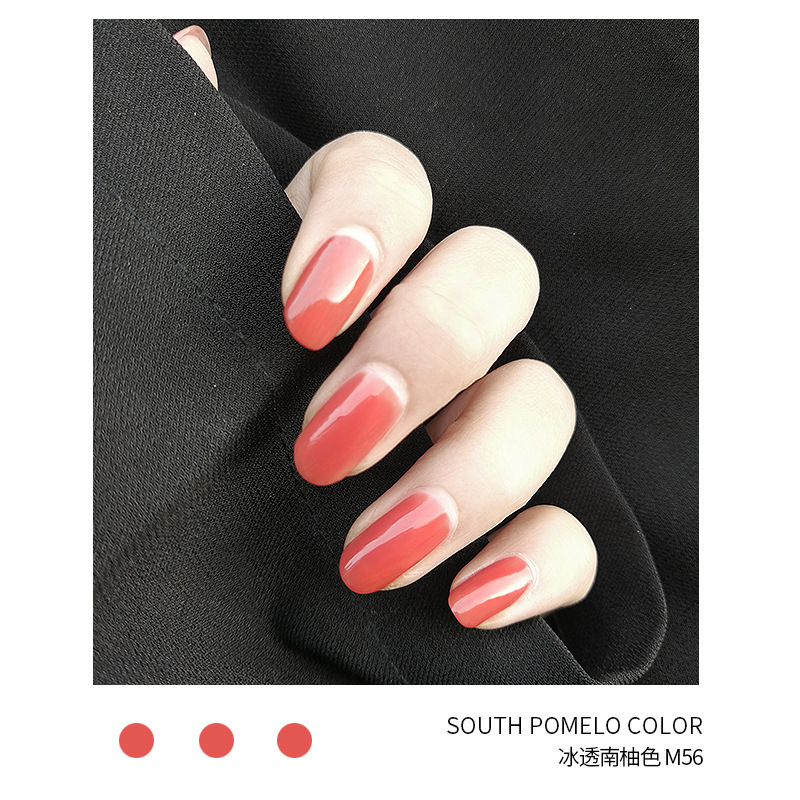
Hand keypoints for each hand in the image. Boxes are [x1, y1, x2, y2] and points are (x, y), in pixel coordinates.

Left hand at [175, 26, 596, 628]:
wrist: (194, 567)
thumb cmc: (181, 440)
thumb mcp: (167, 324)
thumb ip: (184, 202)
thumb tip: (182, 50)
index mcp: (345, 272)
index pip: (392, 184)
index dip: (365, 228)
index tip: (304, 314)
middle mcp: (427, 335)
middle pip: (496, 281)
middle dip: (424, 355)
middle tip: (325, 446)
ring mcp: (478, 428)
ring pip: (544, 406)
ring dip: (474, 476)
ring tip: (372, 554)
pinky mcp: (512, 527)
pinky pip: (573, 535)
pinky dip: (539, 564)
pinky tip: (469, 602)